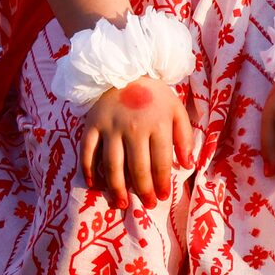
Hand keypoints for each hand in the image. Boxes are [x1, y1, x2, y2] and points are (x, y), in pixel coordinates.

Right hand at [78, 78, 195, 206]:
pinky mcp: (91, 127)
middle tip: (146, 205)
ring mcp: (110, 128)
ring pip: (112, 165)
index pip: (160, 161)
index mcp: (158, 124)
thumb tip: (187, 165)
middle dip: (142, 190)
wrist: (125, 70)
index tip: (162, 197)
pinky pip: (88, 153)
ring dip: (116, 188)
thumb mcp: (176, 110)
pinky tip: (94, 185)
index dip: (161, 182)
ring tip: (121, 203)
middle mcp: (133, 128)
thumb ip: (184, 136)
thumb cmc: (154, 95)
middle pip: (137, 167)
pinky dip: (89, 171)